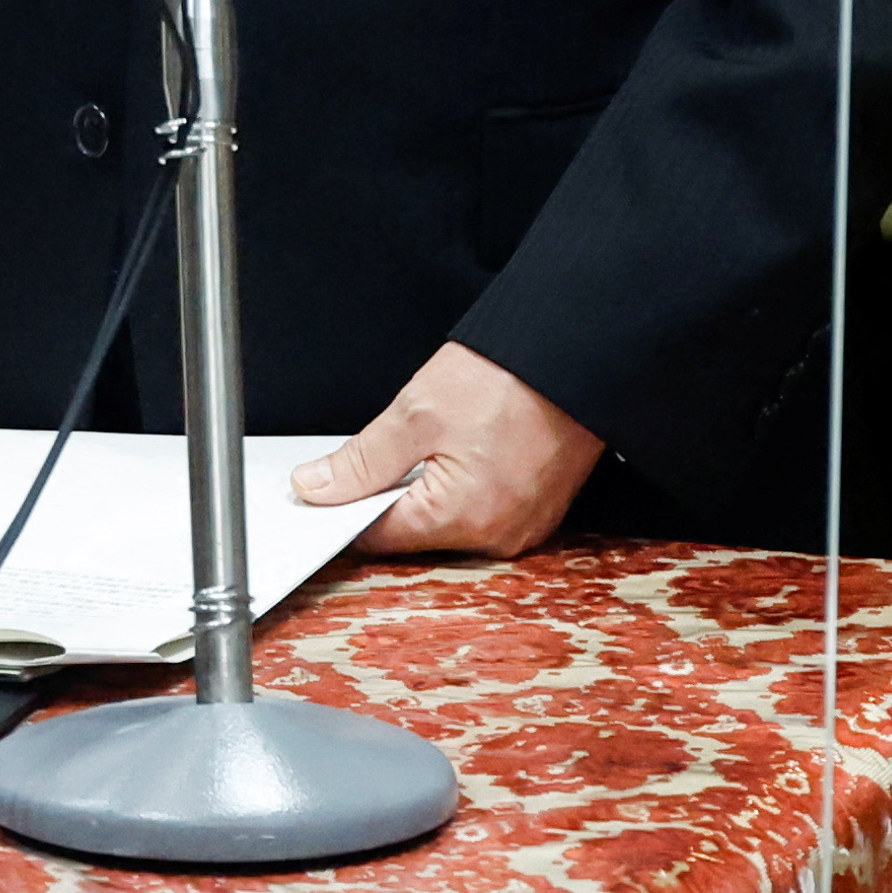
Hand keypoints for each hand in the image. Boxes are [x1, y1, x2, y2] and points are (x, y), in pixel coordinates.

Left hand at [291, 343, 603, 555]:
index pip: (380, 537)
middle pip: (415, 534)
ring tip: (434, 441)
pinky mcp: (539, 511)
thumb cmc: (508, 377)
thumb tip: (314, 488)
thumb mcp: (417, 412)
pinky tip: (463, 449)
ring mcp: (523, 527)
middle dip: (390, 497)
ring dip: (427, 491)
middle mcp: (496, 537)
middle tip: (390, 446)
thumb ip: (361, 461)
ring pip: (448, 523)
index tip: (327, 486)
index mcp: (462, 518)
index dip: (346, 511)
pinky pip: (482, 512)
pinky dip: (462, 488)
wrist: (577, 355)